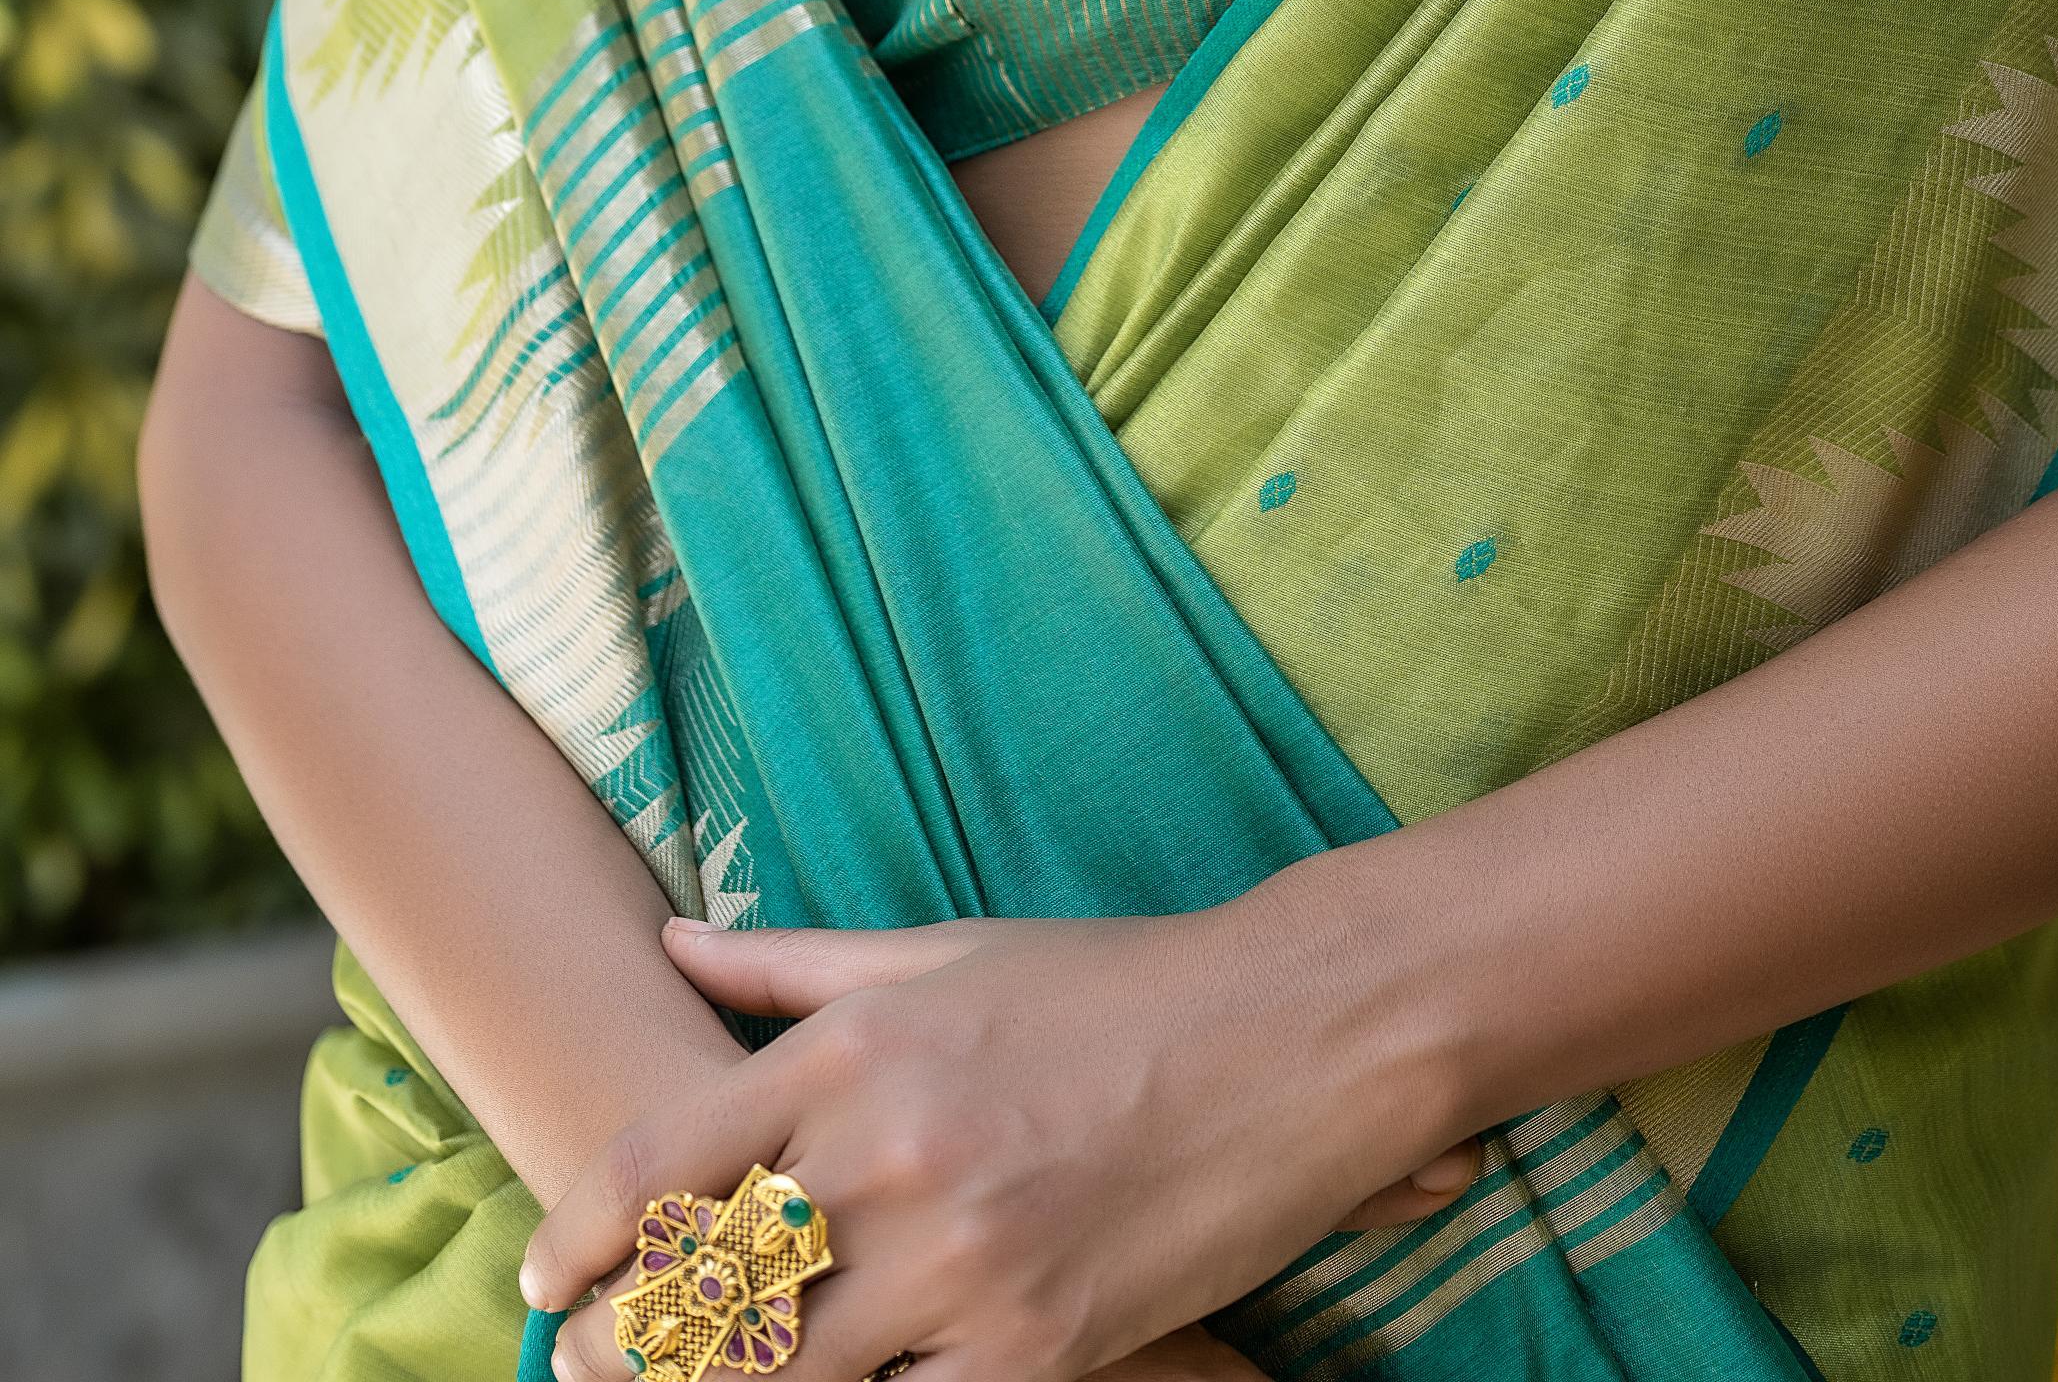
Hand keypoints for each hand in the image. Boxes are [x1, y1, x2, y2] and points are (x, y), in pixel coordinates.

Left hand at [523, 903, 1481, 1381]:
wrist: (1291, 1036)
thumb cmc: (1113, 986)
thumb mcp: (946, 952)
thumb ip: (793, 969)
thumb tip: (670, 943)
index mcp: (857, 1049)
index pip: (661, 1161)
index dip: (578, 1237)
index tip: (542, 1288)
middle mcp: (890, 1153)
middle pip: (699, 1295)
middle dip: (625, 1350)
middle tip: (597, 1370)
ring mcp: (960, 1261)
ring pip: (781, 1378)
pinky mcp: (1033, 1350)